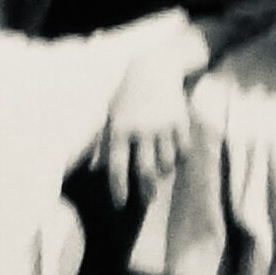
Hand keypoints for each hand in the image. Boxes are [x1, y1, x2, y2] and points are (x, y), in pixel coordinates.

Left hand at [100, 51, 194, 207]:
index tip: (120, 204)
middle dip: (146, 191)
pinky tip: (173, 157)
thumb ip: (103, 144)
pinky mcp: (180, 121)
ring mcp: (162, 125)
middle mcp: (141, 129)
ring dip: (163, 174)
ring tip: (160, 174)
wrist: (154, 69)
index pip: (117, 167)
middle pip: (145, 171)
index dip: (118, 189)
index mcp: (119, 129)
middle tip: (146, 200)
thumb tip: (93, 169)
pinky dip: (178, 158)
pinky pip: (182, 151)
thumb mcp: (111, 116)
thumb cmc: (128, 96)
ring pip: (166, 164)